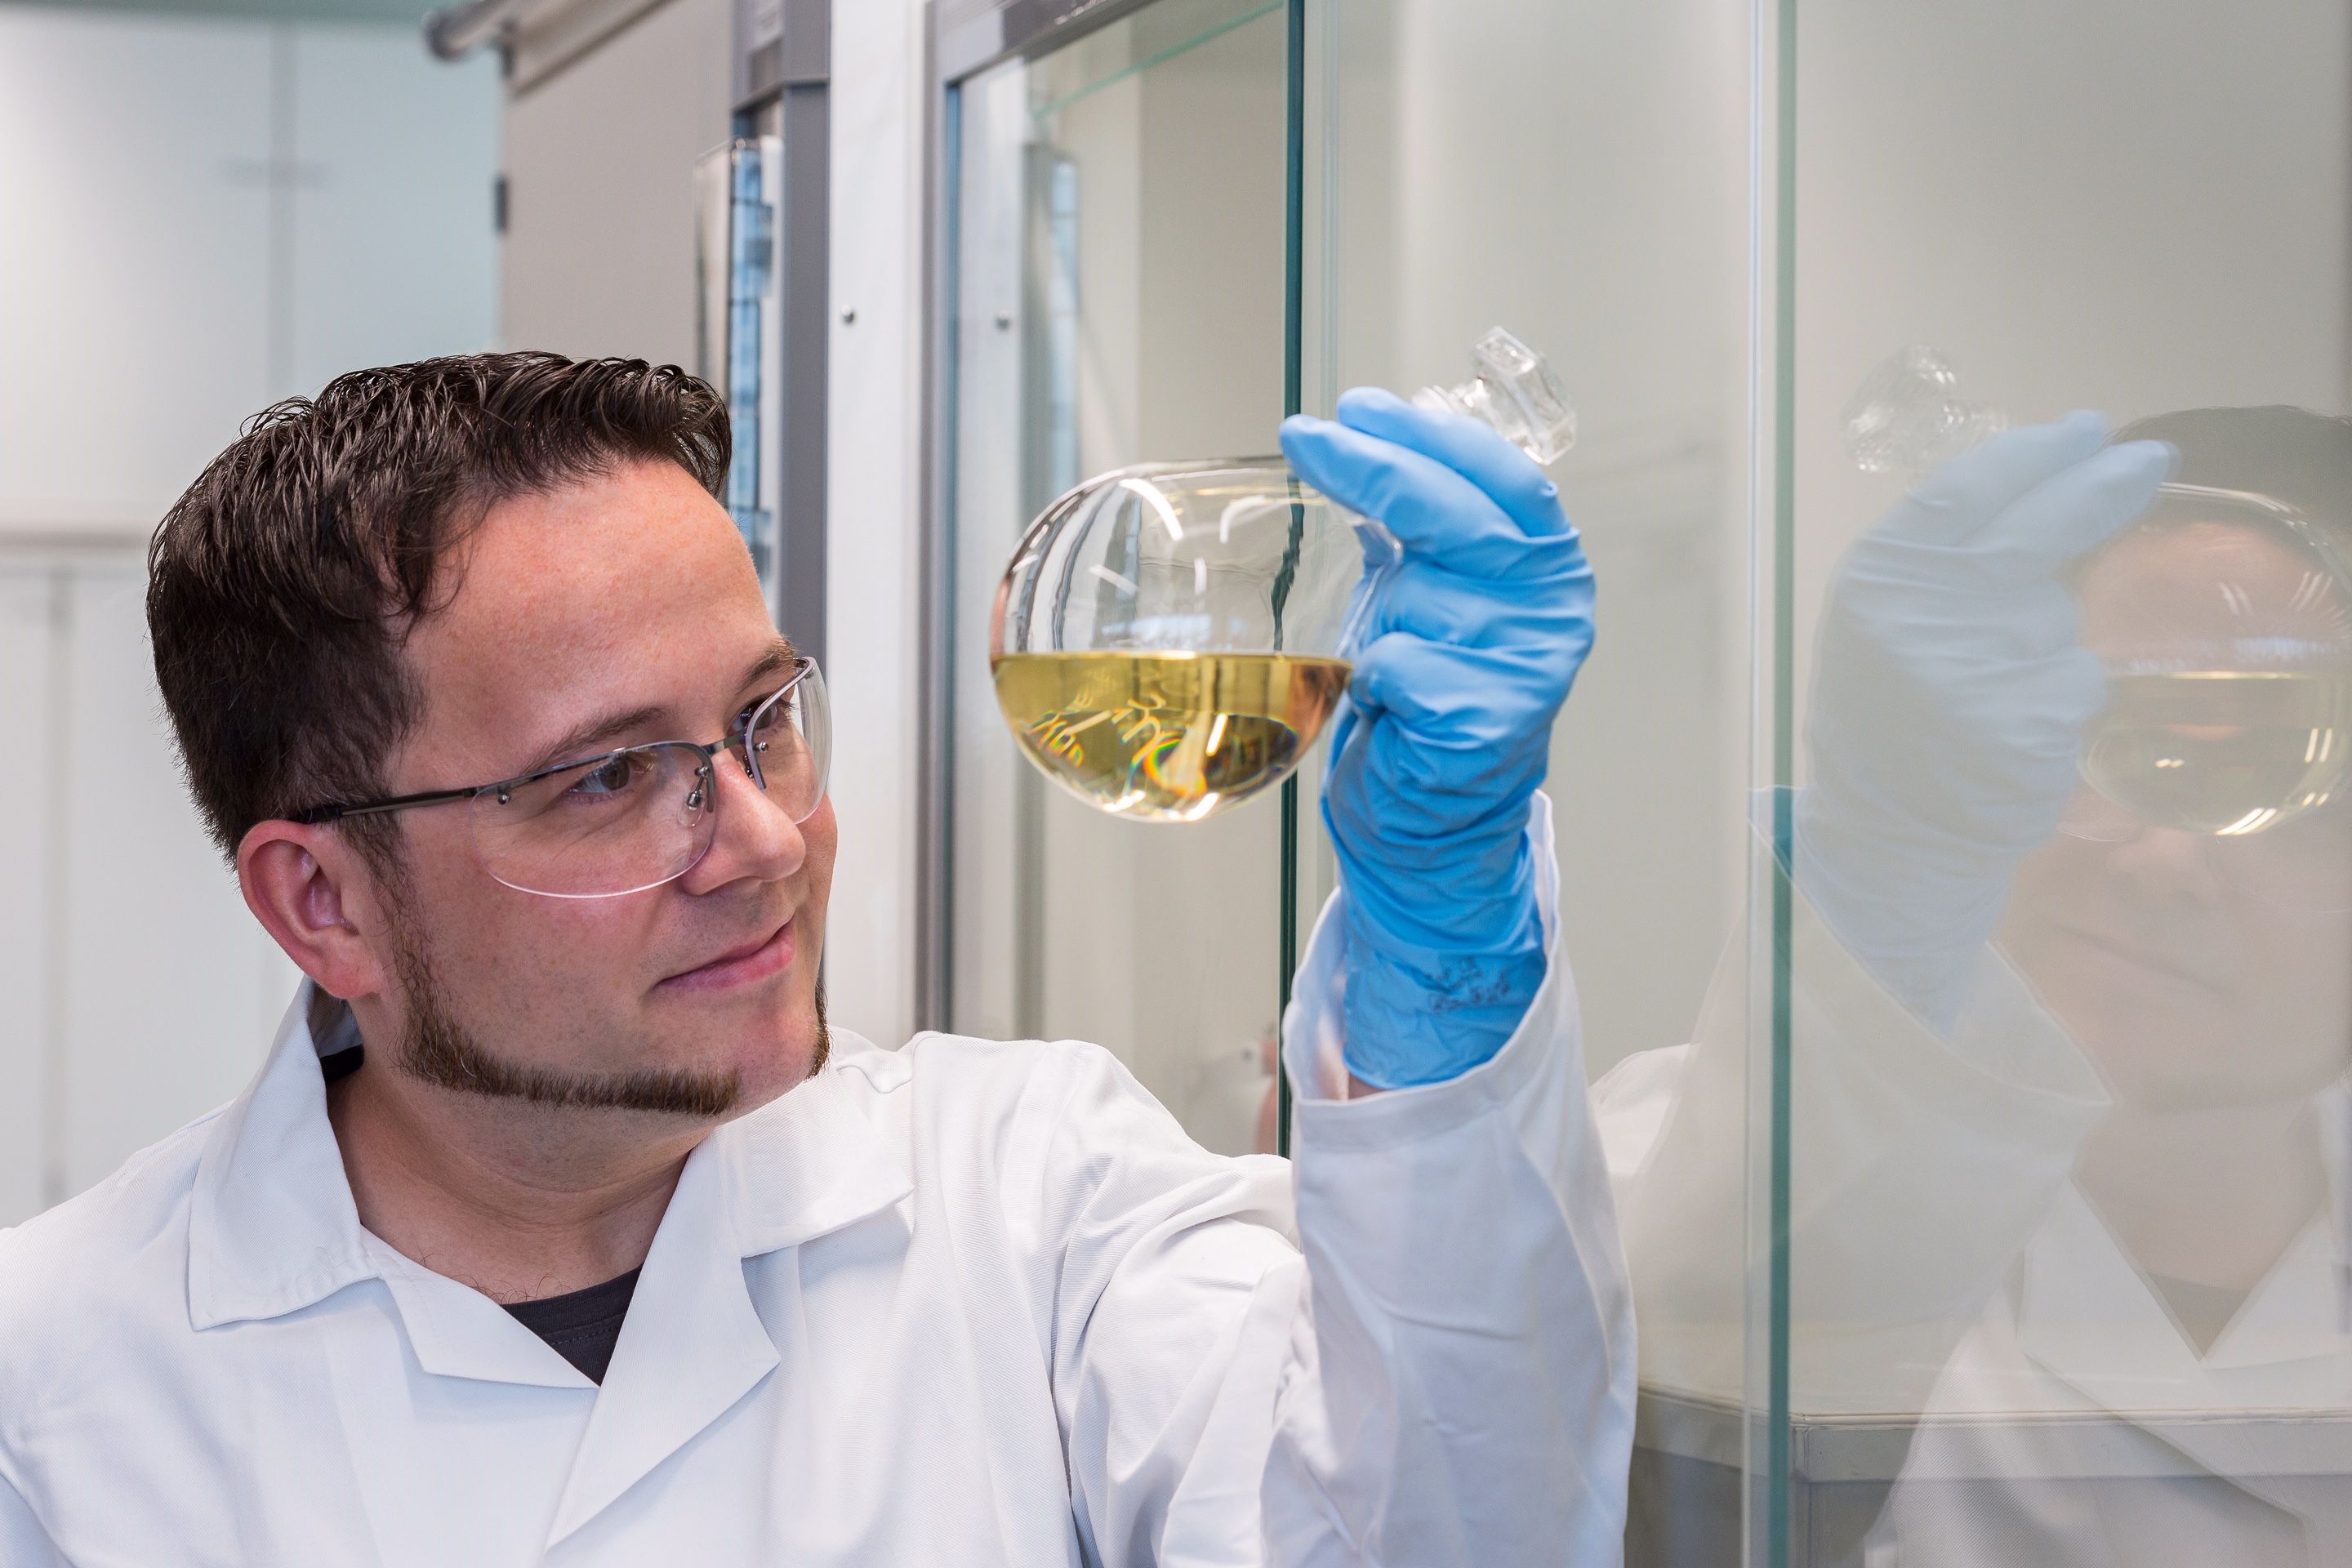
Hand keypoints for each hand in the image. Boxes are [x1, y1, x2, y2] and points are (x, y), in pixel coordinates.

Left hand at [1279, 389, 1594, 1087]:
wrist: (1436, 822)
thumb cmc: (1432, 699)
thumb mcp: (1435, 597)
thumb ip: (1417, 531)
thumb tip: (1359, 441)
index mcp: (1550, 568)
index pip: (1505, 477)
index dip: (1433, 434)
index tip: (1361, 406)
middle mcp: (1552, 612)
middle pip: (1460, 517)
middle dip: (1375, 468)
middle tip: (1305, 436)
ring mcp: (1526, 668)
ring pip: (1412, 597)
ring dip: (1371, 613)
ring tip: (1379, 648)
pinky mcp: (1486, 723)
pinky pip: (1394, 664)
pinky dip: (1370, 673)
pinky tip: (1384, 697)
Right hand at [1797, 412, 2172, 1030]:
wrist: (1886, 839)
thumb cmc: (1887, 721)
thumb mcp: (1884, 624)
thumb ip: (1943, 561)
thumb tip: (2047, 482)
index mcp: (1877, 581)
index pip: (1964, 489)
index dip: (2031, 454)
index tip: (2082, 429)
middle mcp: (1923, 615)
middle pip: (2037, 527)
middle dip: (2102, 485)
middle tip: (2150, 458)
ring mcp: (1979, 669)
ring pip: (2059, 616)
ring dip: (2047, 639)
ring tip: (1994, 687)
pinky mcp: (2031, 723)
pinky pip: (2080, 678)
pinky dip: (2062, 697)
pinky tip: (2016, 726)